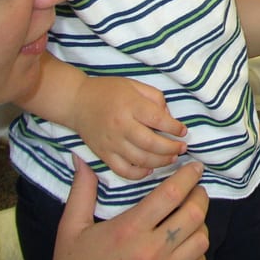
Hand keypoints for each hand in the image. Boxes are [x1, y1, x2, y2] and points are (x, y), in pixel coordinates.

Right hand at [48, 157, 208, 259]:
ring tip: (191, 218)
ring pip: (201, 240)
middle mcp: (151, 251)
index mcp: (128, 230)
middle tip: (196, 189)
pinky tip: (187, 247)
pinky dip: (198, 254)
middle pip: (194, 214)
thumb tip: (81, 160)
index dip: (188, 176)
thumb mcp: (71, 229)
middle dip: (200, 196)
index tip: (194, 167)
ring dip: (200, 225)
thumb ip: (82, 192)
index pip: (171, 194)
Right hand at [72, 78, 186, 178]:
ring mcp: (111, 142)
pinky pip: (123, 170)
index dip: (175, 128)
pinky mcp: (103, 154)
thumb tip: (168, 116)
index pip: (158, 119)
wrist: (76, 101)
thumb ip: (155, 98)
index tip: (183, 131)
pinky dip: (138, 174)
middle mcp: (121, 125)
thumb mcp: (135, 85)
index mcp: (131, 105)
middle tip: (183, 148)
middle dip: (171, 148)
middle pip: (151, 143)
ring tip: (172, 158)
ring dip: (160, 162)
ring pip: (140, 159)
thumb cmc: (108, 91)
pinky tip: (149, 170)